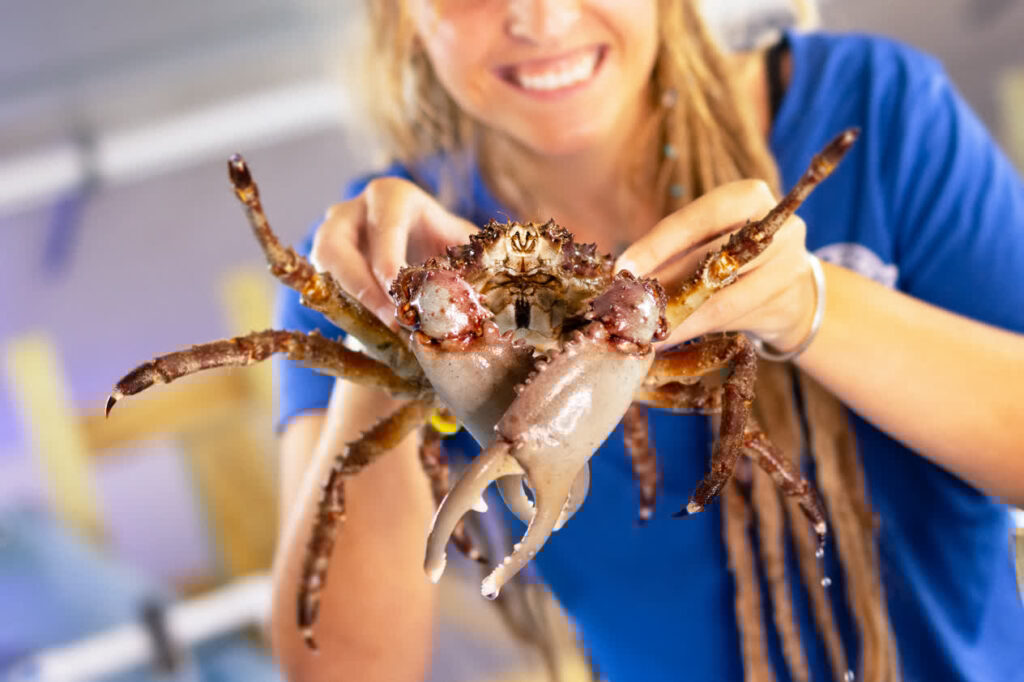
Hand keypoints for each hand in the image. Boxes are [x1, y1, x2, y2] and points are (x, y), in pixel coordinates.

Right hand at [309, 177, 477, 324]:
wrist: (425, 255)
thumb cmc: (447, 246)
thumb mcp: (465, 244)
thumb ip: (478, 256)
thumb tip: (494, 281)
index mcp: (392, 196)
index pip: (383, 224)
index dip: (387, 260)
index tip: (397, 293)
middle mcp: (354, 210)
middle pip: (337, 245)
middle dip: (360, 286)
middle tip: (388, 319)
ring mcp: (332, 234)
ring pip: (324, 267)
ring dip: (349, 300)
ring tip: (381, 329)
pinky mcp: (324, 263)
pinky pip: (322, 286)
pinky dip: (345, 309)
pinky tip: (373, 330)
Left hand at [616, 179, 818, 350]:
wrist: (792, 291)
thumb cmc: (734, 258)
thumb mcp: (708, 241)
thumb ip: (675, 254)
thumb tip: (626, 277)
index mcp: (749, 197)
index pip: (699, 219)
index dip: (658, 244)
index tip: (624, 268)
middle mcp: (779, 227)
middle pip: (711, 259)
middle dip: (665, 285)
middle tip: (629, 305)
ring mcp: (790, 266)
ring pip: (723, 298)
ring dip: (677, 317)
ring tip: (644, 330)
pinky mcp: (787, 303)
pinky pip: (733, 321)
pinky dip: (695, 330)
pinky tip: (669, 338)